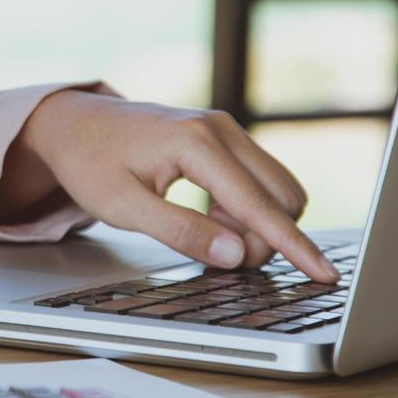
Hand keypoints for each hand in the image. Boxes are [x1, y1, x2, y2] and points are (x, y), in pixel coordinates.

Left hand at [0, 90, 337, 282]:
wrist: (73, 122)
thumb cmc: (89, 161)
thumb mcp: (121, 207)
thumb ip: (180, 232)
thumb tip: (236, 256)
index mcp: (196, 142)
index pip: (259, 205)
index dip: (293, 246)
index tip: (324, 274)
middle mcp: (221, 129)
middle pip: (283, 198)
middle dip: (264, 238)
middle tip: (213, 253)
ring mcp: (227, 130)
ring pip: (278, 190)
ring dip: (255, 224)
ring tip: (203, 229)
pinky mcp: (226, 139)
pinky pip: (261, 181)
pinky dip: (247, 208)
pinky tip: (209, 214)